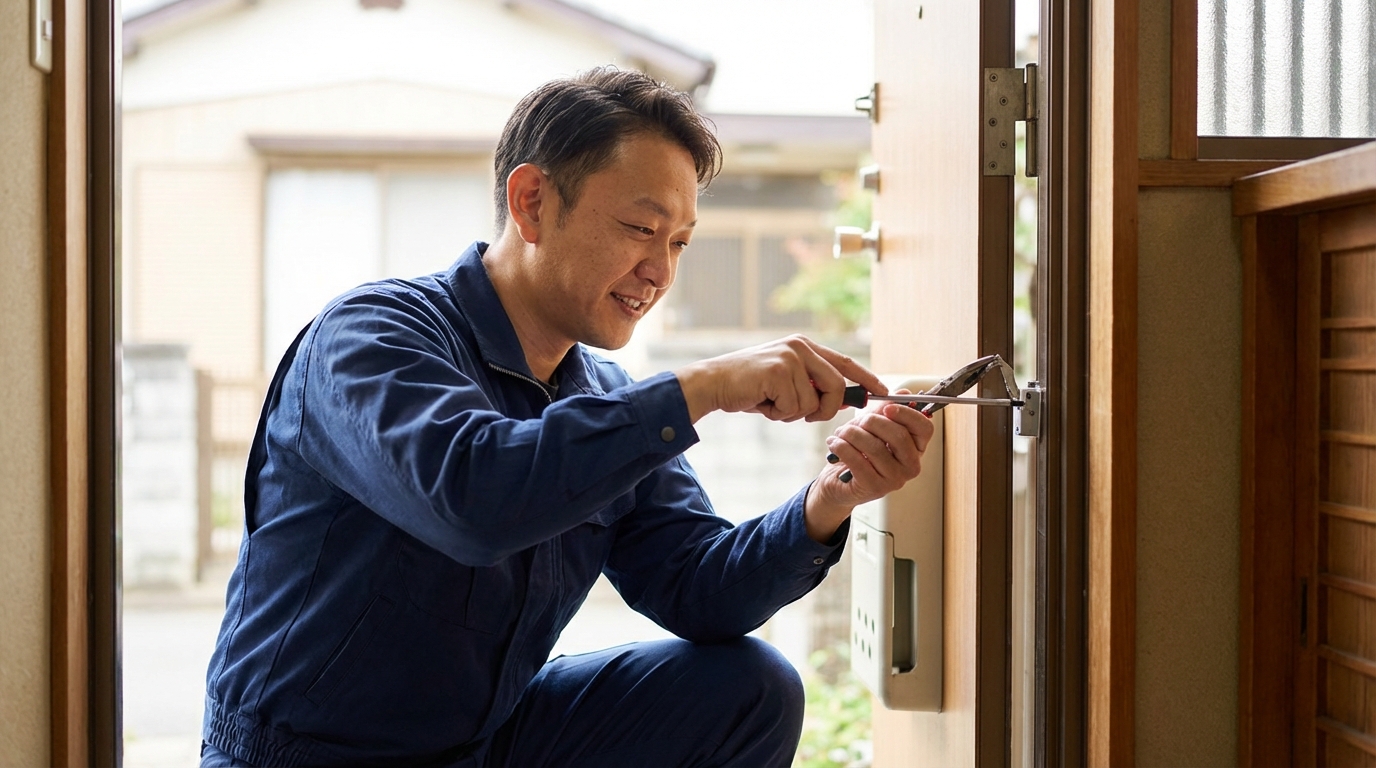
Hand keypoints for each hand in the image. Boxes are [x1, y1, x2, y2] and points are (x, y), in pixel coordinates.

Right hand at [673, 335, 885, 423]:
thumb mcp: (786, 383)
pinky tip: (762, 402)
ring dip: (792, 414)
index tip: (883, 390)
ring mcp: (790, 357)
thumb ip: (812, 386)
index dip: (866, 378)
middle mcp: (800, 347)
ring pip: (813, 403)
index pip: (844, 362)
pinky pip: (795, 407)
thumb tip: (844, 401)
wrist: (713, 383)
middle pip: (836, 387)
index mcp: (804, 347)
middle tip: (803, 416)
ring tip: (771, 403)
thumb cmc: (750, 388)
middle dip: (825, 410)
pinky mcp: (779, 371)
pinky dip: (779, 414)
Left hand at [802, 391, 934, 541]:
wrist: (837, 481)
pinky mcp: (874, 488)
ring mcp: (895, 480)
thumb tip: (903, 392)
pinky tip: (834, 443)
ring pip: (875, 447)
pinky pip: (858, 461)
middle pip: (899, 436)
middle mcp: (910, 466)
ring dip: (852, 434)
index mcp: (916, 448)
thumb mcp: (872, 427)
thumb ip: (886, 410)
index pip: (924, 428)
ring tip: (841, 433)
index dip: (907, 414)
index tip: (887, 408)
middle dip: (873, 422)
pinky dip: (842, 447)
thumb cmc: (858, 451)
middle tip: (857, 422)